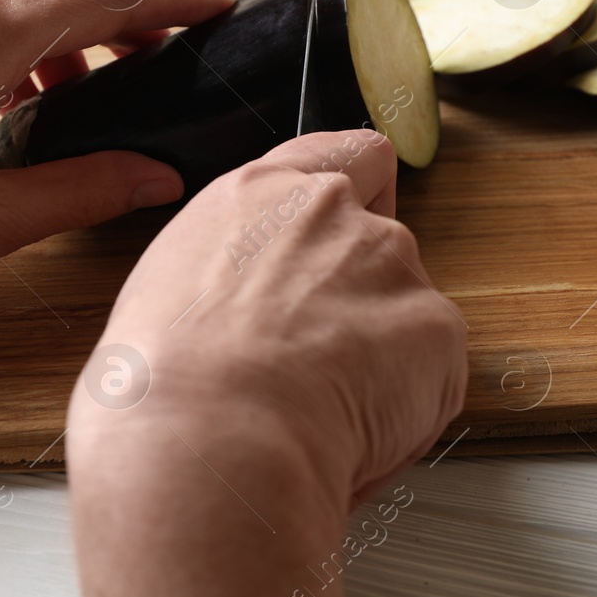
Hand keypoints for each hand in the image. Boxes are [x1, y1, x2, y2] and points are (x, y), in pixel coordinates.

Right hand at [67, 130, 466, 596]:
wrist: (207, 441)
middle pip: (380, 238)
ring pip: (407, 308)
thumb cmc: (161, 388)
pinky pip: (436, 369)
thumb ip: (229, 275)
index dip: (358, 193)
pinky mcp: (436, 326)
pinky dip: (411, 406)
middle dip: (362, 299)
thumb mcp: (164, 293)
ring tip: (323, 411)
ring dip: (384, 354)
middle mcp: (331, 211)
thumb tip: (242, 318)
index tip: (350, 231)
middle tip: (318, 364)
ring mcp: (390, 262)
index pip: (338, 155)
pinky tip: (354, 434)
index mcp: (256, 195)